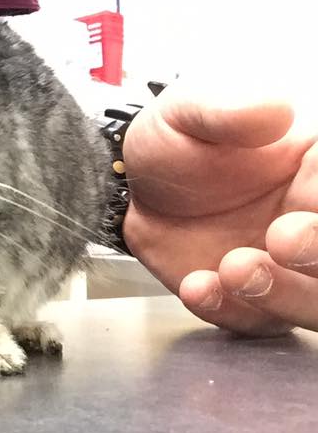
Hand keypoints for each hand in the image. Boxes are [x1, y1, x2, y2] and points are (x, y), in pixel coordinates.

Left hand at [122, 80, 317, 334]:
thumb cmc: (176, 142)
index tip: (305, 194)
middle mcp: (315, 221)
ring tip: (234, 268)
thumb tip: (276, 109)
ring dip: (289, 295)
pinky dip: (233, 311)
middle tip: (281, 237)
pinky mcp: (254, 303)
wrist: (133, 189)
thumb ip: (228, 112)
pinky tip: (198, 286)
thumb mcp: (189, 112)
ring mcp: (291, 270)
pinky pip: (259, 322)